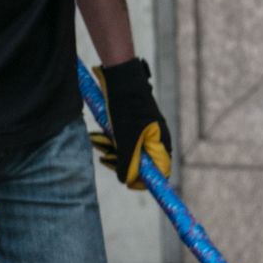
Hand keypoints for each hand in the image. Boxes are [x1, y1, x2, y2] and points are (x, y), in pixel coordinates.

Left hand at [89, 57, 172, 188]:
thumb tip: (127, 181)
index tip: (128, 182)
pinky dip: (112, 140)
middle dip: (123, 162)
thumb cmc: (128, 109)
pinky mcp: (132, 125)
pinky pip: (121, 141)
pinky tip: (101, 134)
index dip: (144, 181)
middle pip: (142, 163)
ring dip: (114, 150)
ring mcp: (143, 132)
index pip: (160, 172)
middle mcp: (155, 140)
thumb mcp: (127, 139)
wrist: (121, 80)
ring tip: (101, 140)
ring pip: (128, 152)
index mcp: (161, 144)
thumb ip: (129, 162)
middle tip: (107, 156)